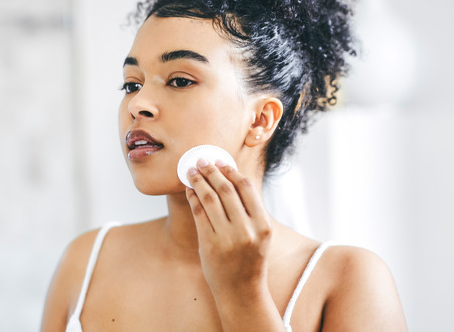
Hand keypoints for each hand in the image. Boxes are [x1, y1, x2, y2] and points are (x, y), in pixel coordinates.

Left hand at [185, 158, 272, 298]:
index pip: (246, 188)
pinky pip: (198, 213)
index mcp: (263, 225)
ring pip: (210, 198)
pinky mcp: (209, 244)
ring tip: (192, 172)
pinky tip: (189, 190)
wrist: (241, 292)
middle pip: (226, 189)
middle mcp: (247, 230)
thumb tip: (231, 179)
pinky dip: (193, 197)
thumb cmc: (250, 260)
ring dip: (199, 181)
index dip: (231, 171)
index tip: (221, 162)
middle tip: (202, 161)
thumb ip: (250, 211)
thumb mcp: (260, 236)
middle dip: (212, 171)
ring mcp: (227, 238)